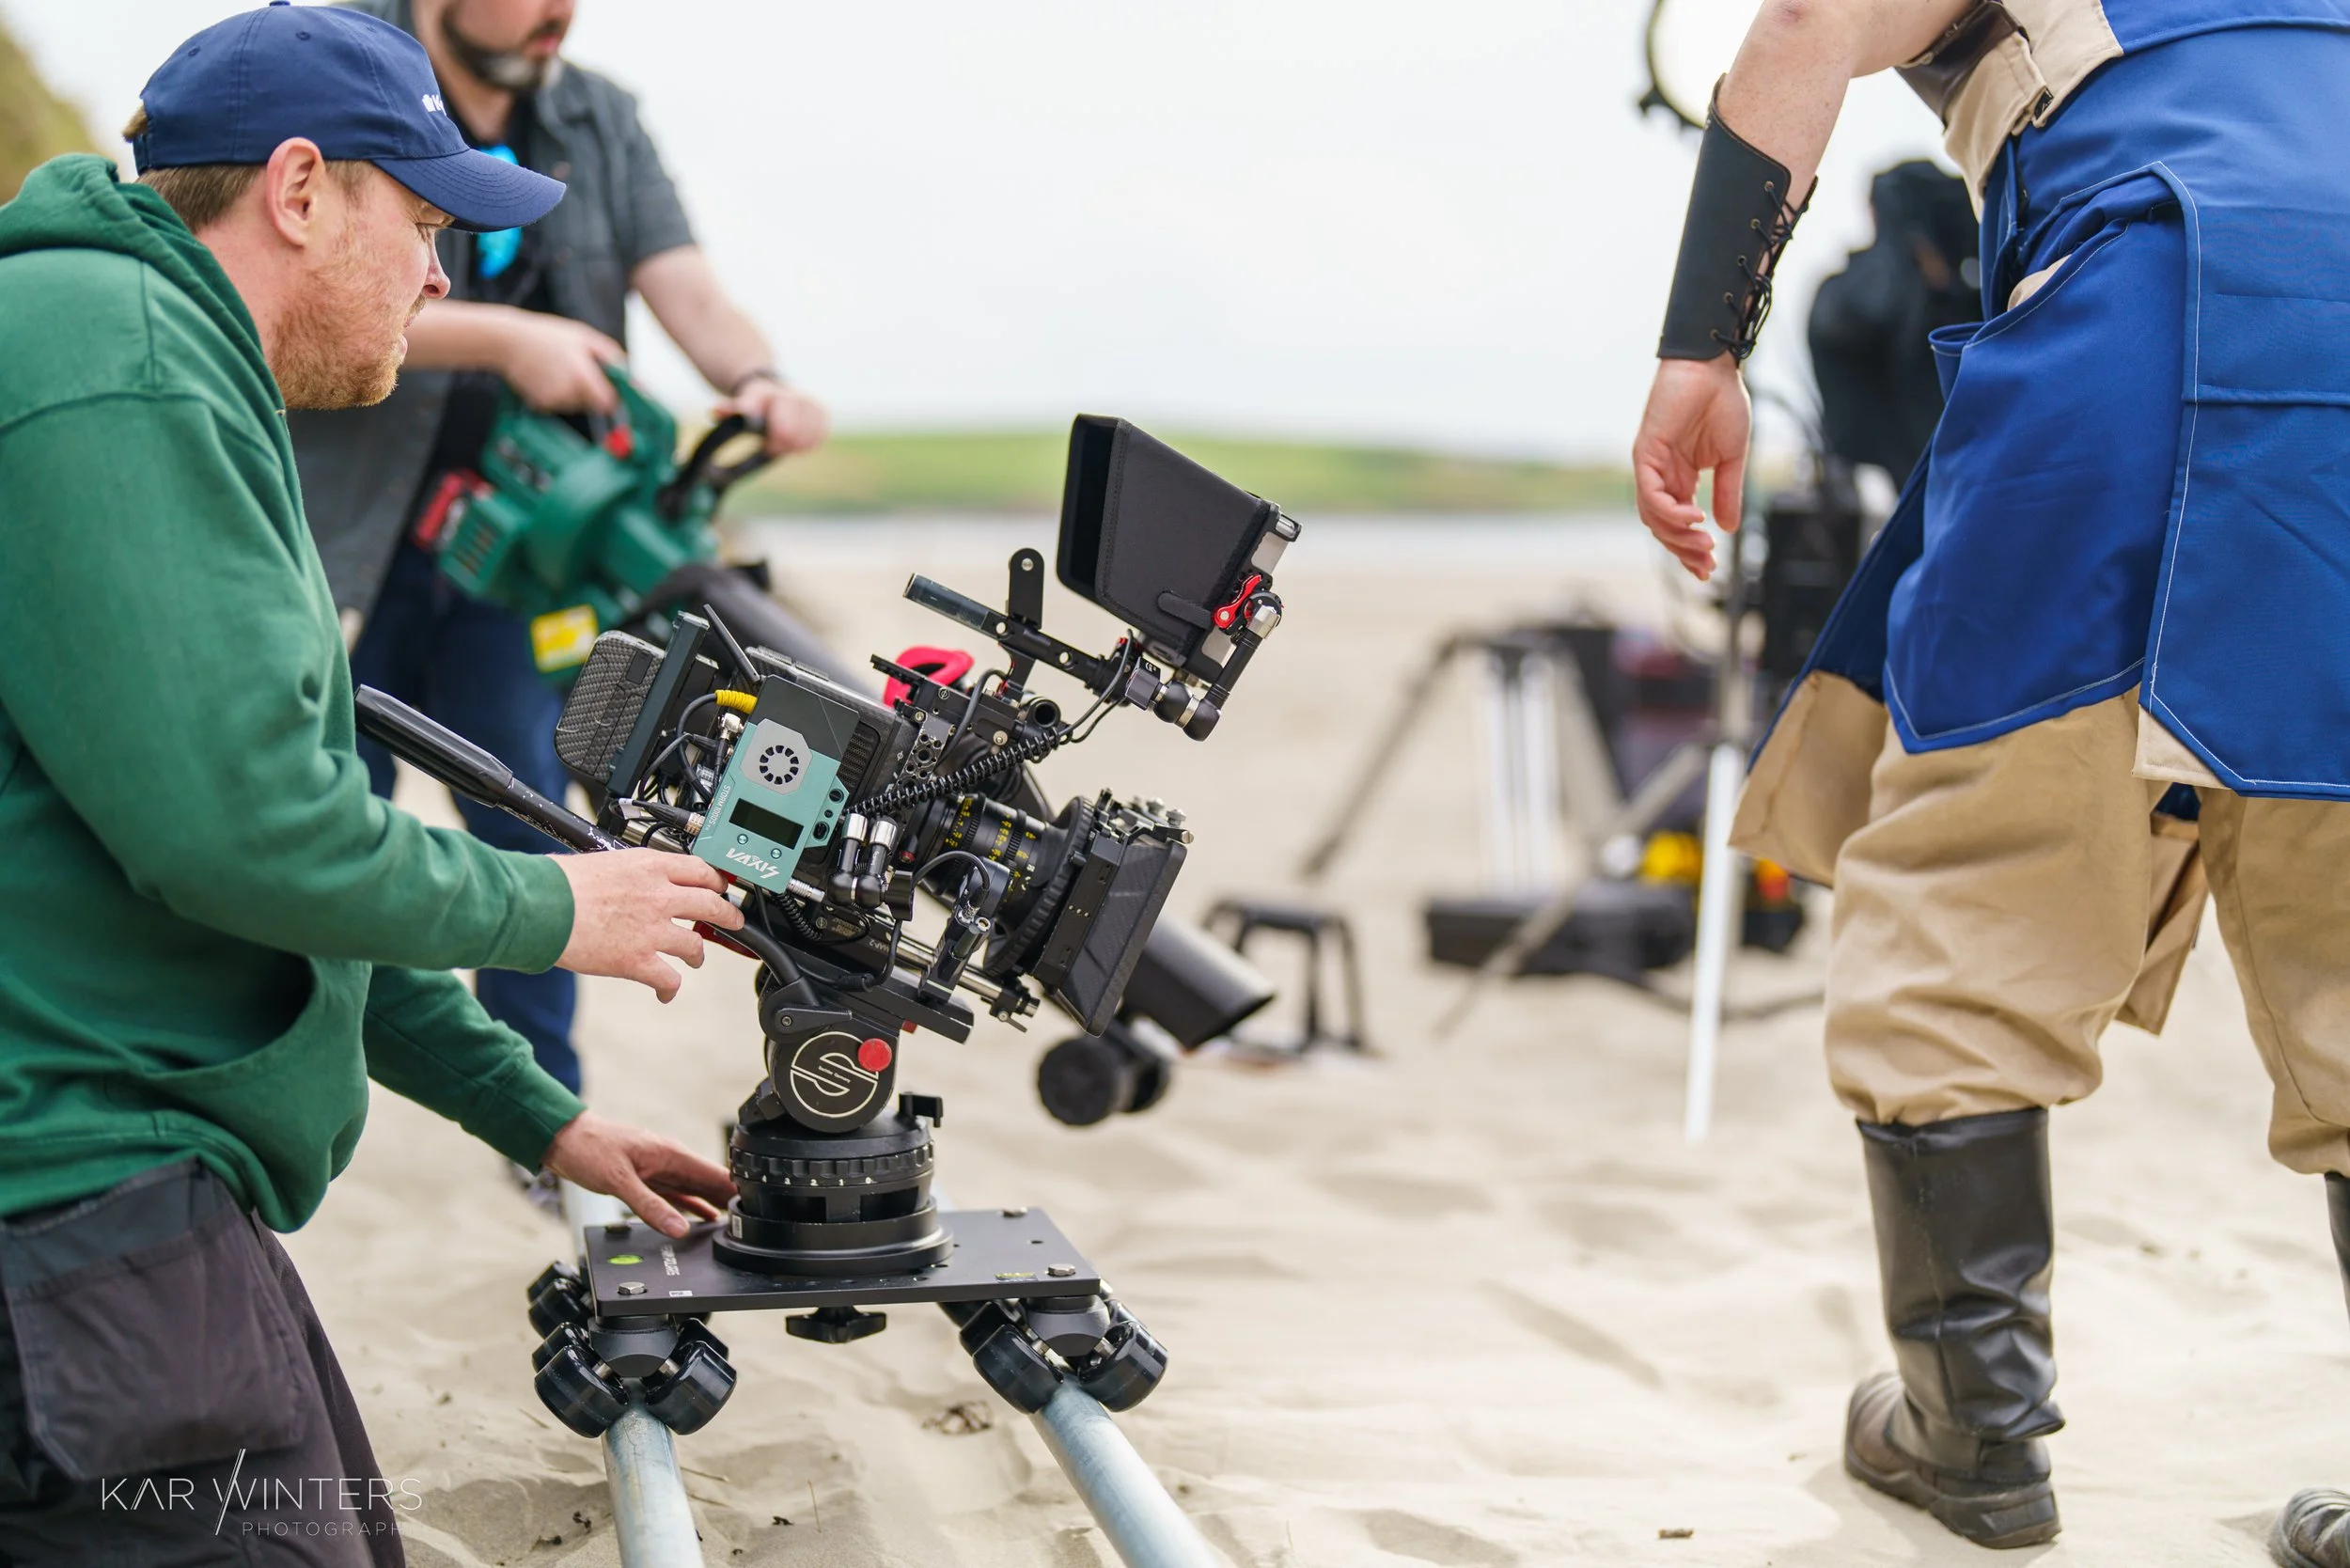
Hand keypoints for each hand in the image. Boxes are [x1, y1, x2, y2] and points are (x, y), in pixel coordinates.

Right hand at [499, 310, 624, 414]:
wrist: (508, 341)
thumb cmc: (547, 335)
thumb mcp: (584, 337)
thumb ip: (611, 356)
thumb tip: (632, 376)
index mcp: (583, 376)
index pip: (609, 402)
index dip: (611, 395)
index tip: (608, 387)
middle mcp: (569, 392)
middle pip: (593, 404)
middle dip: (591, 390)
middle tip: (576, 367)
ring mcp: (554, 400)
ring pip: (576, 404)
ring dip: (574, 391)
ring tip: (558, 367)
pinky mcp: (541, 404)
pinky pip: (559, 403)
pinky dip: (557, 393)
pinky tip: (546, 375)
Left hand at [543, 1110, 733, 1238]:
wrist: (561, 1140)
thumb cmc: (588, 1149)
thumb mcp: (621, 1181)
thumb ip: (651, 1207)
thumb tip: (679, 1228)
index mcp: (670, 1154)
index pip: (714, 1173)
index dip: (735, 1189)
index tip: (752, 1207)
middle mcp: (668, 1160)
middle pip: (707, 1183)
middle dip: (727, 1199)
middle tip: (747, 1222)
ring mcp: (657, 1169)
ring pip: (692, 1190)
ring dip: (709, 1204)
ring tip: (729, 1224)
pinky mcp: (644, 1178)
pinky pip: (674, 1195)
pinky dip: (687, 1207)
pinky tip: (697, 1218)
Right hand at [553, 848, 741, 1001]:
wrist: (541, 906)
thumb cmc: (558, 882)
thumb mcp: (603, 860)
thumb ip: (627, 871)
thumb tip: (626, 877)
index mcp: (650, 866)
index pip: (700, 870)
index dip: (716, 881)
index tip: (720, 886)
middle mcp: (659, 896)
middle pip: (711, 904)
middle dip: (727, 914)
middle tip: (733, 920)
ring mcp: (652, 930)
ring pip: (695, 944)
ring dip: (698, 954)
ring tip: (696, 958)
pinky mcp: (638, 960)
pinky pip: (669, 978)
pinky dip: (671, 988)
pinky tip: (667, 992)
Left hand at [719, 375, 829, 457]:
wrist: (775, 390)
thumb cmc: (756, 401)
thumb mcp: (743, 402)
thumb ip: (732, 408)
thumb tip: (716, 411)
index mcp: (785, 396)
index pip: (784, 430)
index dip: (772, 439)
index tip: (764, 441)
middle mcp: (806, 401)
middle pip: (796, 440)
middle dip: (782, 443)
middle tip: (771, 440)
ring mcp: (819, 411)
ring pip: (807, 443)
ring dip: (792, 444)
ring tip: (781, 435)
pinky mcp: (825, 420)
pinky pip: (816, 443)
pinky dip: (804, 443)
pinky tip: (794, 436)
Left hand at [1632, 354, 1750, 579]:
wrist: (1713, 368)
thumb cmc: (1722, 403)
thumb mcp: (1731, 458)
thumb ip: (1727, 493)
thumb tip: (1728, 527)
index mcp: (1680, 477)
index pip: (1678, 522)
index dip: (1691, 548)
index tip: (1709, 568)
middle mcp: (1662, 475)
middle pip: (1663, 526)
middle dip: (1684, 549)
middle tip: (1707, 565)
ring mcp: (1651, 465)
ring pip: (1653, 516)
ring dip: (1678, 535)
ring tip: (1704, 544)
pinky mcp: (1645, 452)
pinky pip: (1651, 492)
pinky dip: (1670, 511)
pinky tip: (1694, 517)